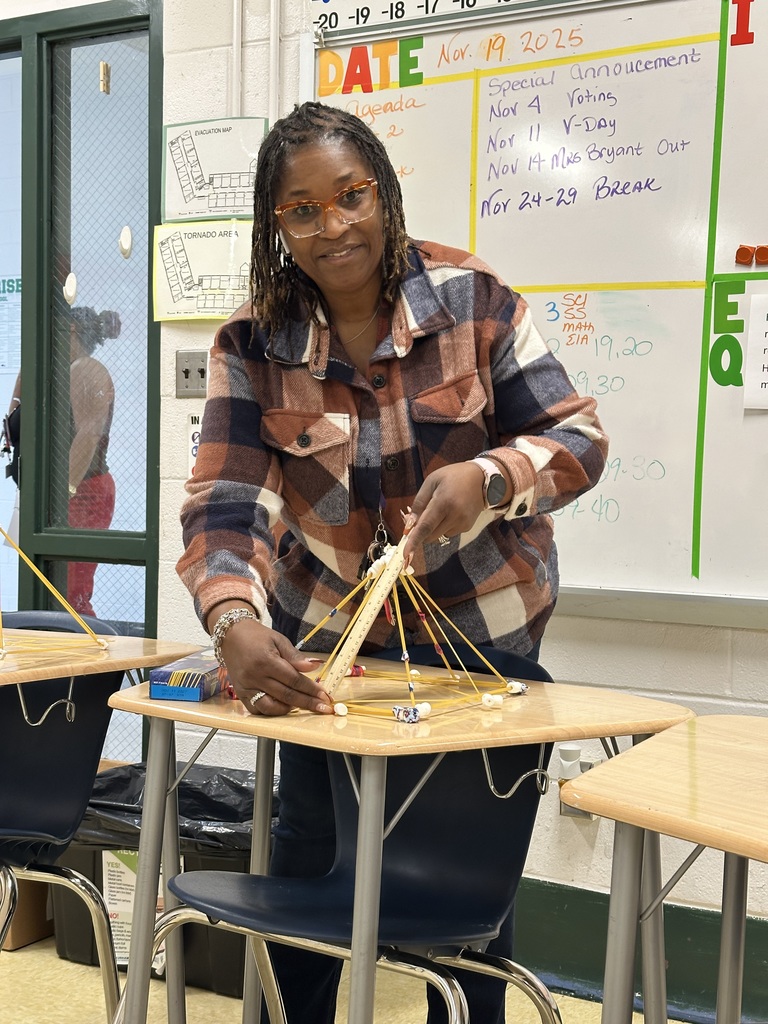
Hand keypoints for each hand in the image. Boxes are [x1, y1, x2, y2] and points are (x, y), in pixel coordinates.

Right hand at [219, 616, 333, 716]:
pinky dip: (271, 711)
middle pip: (286, 695)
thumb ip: (295, 656)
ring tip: (303, 705)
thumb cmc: (257, 636)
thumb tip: (314, 667)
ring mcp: (246, 687)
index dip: (311, 689)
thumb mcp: (279, 640)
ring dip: (290, 709)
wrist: (231, 635)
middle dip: (308, 702)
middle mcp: (255, 677)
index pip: (294, 680)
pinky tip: (283, 706)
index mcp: (266, 661)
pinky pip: (257, 709)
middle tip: (324, 707)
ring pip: (271, 707)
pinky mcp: (240, 693)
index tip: (325, 695)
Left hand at [402, 462, 491, 562]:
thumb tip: (409, 524)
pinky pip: (448, 532)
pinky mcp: (467, 527)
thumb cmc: (452, 476)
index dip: (414, 541)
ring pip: (439, 536)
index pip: (425, 527)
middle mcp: (454, 516)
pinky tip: (451, 511)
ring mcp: (463, 523)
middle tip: (420, 516)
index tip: (405, 554)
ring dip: (434, 528)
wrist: (481, 478)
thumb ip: (419, 503)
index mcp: (443, 503)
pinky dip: (444, 526)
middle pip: (430, 536)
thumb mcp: (431, 481)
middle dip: (421, 532)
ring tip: (441, 508)